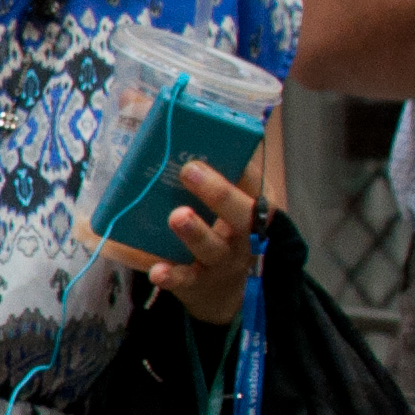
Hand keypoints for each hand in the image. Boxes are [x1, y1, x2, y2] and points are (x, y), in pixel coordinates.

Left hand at [142, 158, 264, 324]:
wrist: (221, 291)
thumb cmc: (218, 231)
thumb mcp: (223, 205)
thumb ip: (207, 173)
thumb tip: (163, 124)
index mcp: (252, 208)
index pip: (256, 183)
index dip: (242, 166)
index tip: (219, 145)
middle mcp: (244, 235)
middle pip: (242, 215)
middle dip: (218, 192)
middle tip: (190, 170)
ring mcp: (222, 261)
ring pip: (213, 247)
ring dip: (195, 232)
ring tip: (177, 216)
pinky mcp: (198, 283)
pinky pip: (185, 279)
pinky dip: (171, 275)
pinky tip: (158, 270)